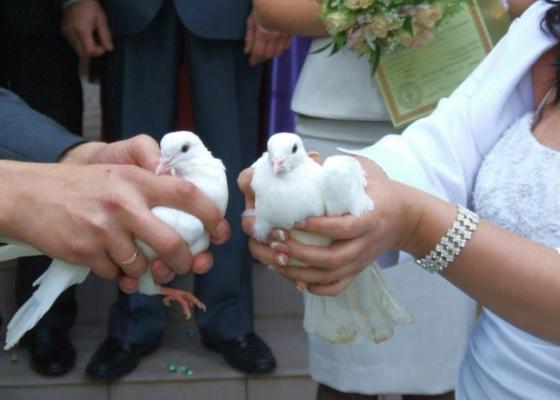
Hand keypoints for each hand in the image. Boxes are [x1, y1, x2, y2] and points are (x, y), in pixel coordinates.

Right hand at [1, 136, 229, 291]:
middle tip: (184, 264)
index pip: (187, 194)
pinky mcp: (86, 251)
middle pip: (173, 244)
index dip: (212, 216)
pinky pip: (115, 275)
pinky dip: (117, 274)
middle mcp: (124, 204)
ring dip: (142, 269)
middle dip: (185, 262)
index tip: (221, 233)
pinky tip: (109, 261)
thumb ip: (151, 185)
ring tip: (132, 258)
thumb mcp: (118, 172)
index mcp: (137, 180)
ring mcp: (104, 230)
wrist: (29, 194)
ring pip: (142, 266)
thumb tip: (185, 210)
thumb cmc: (80, 185)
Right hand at [61, 0, 112, 57]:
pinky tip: (86, 37)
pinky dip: (82, 45)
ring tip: (93, 39)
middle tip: (99, 44)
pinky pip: (74, 45)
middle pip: (82, 54)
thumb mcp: (101, 19)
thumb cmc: (90, 7)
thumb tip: (109, 49)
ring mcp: (66, 34)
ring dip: (87, 49)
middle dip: (93, 52)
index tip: (103, 46)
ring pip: (78, 51)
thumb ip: (105, 35)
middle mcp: (72, 34)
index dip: (98, 52)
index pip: (89, 51)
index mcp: (81, 29)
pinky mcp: (64, 34)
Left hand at [239, 156, 413, 295]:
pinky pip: (337, 287)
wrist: (406, 218)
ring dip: (300, 272)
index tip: (296, 220)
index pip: (345, 228)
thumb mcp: (367, 172)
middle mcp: (366, 243)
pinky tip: (295, 280)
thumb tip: (308, 160)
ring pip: (330, 276)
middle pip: (333, 258)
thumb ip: (341, 167)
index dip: (320, 227)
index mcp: (371, 218)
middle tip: (276, 239)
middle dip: (301, 252)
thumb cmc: (381, 192)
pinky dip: (316, 288)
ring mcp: (361, 261)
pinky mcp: (358, 270)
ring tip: (276, 259)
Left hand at [244, 10, 291, 65]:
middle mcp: (275, 37)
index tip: (252, 63)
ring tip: (267, 52)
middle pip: (269, 54)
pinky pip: (287, 45)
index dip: (255, 60)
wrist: (280, 1)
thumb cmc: (263, 6)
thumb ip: (249, 36)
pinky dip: (281, 48)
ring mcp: (284, 35)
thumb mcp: (252, 19)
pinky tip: (278, 46)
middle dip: (263, 58)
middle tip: (259, 58)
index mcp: (263, 33)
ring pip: (278, 51)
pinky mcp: (291, 32)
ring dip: (272, 54)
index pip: (259, 52)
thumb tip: (247, 51)